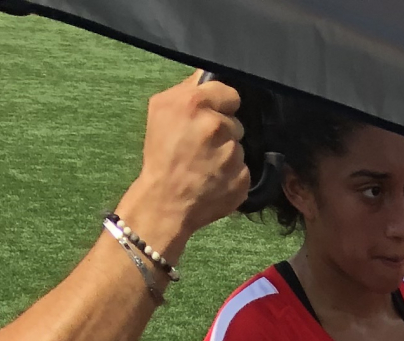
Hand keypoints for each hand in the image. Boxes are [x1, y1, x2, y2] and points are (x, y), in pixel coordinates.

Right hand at [119, 73, 246, 260]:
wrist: (166, 201)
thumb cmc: (161, 153)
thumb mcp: (161, 109)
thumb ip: (187, 88)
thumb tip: (207, 76)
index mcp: (196, 104)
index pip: (230, 94)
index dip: (221, 104)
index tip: (212, 114)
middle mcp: (218, 127)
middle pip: (235, 122)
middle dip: (222, 130)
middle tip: (202, 144)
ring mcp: (233, 155)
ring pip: (239, 146)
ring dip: (227, 153)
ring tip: (206, 164)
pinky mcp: (242, 179)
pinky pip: (243, 170)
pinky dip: (232, 174)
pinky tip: (214, 179)